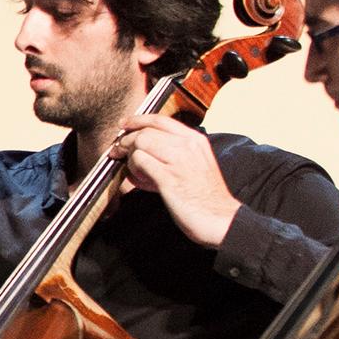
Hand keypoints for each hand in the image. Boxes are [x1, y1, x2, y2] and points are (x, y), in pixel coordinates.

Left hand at [111, 115, 240, 250]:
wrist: (220, 218)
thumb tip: (142, 152)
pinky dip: (133, 170)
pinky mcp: (169, 177)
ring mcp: (179, 160)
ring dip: (130, 157)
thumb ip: (172, 154)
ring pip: (140, 143)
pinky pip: (140, 162)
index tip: (123, 125)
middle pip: (146, 131)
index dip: (137, 120)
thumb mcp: (194, 165)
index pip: (161, 120)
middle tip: (117, 151)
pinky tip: (139, 181)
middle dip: (126, 141)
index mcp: (195, 140)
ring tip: (134, 172)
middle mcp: (188, 145)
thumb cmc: (204, 196)